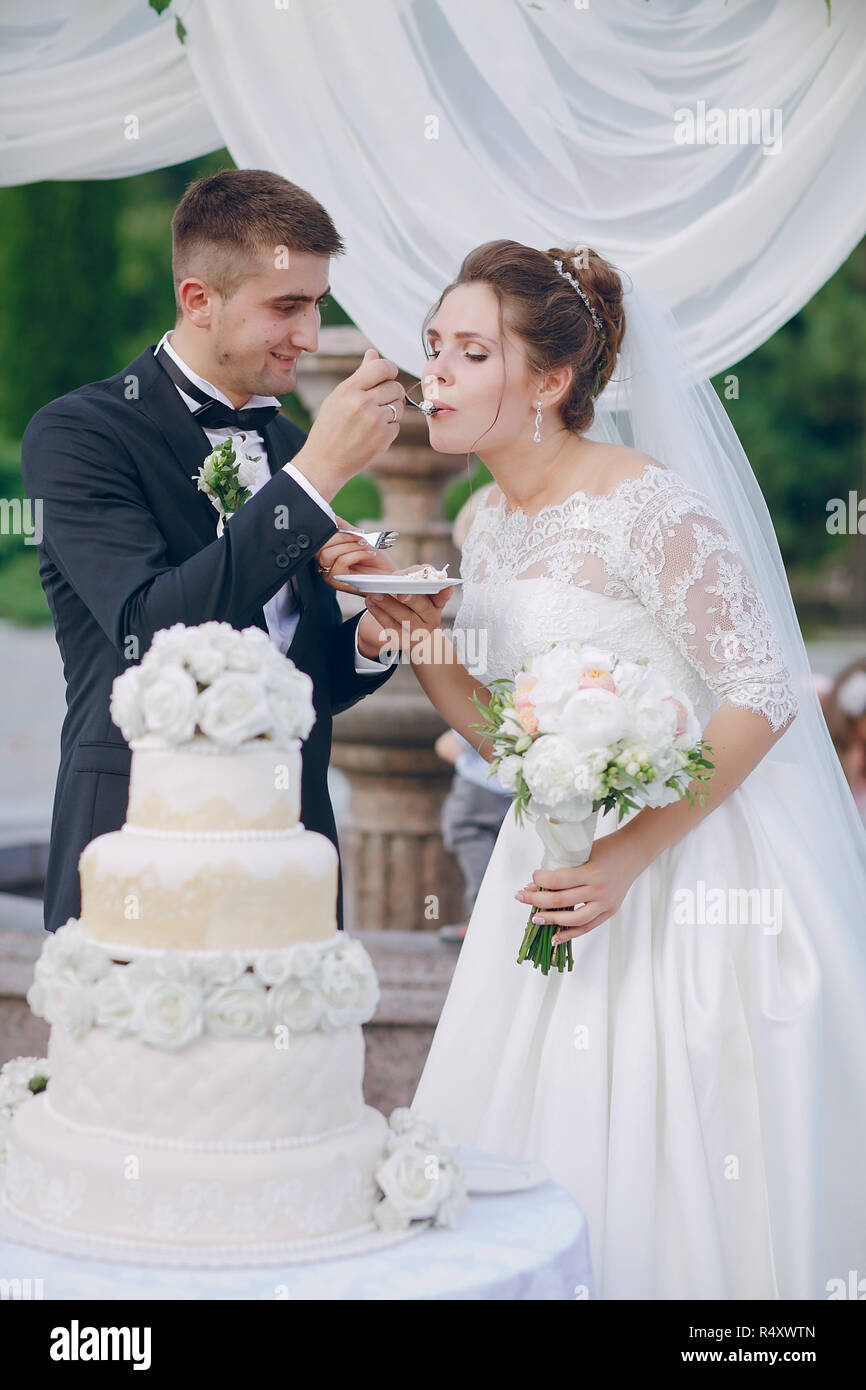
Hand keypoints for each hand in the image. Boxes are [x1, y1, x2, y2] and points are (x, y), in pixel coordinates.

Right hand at [297, 349, 404, 496]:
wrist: (324, 462)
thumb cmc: (329, 428)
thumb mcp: (337, 397)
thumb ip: (359, 376)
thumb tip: (372, 354)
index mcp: (349, 389)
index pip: (383, 367)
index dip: (390, 370)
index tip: (387, 377)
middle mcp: (362, 402)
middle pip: (396, 386)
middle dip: (392, 393)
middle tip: (380, 403)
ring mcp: (374, 421)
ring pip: (399, 406)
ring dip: (392, 412)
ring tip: (373, 420)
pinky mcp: (383, 437)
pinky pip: (397, 425)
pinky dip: (389, 429)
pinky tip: (372, 435)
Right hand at [315, 516, 397, 594]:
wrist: (388, 575)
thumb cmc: (374, 559)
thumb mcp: (359, 538)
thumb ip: (345, 528)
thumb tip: (333, 517)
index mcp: (327, 551)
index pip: (320, 536)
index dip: (335, 529)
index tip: (354, 529)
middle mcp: (324, 563)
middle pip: (321, 545)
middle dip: (344, 538)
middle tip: (361, 538)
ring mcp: (328, 574)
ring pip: (328, 554)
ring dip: (351, 547)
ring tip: (366, 547)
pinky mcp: (336, 583)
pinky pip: (340, 563)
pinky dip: (356, 555)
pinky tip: (368, 554)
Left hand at [360, 576, 455, 658]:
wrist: (394, 619)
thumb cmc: (405, 596)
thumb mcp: (410, 584)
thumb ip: (413, 575)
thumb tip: (406, 575)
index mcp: (437, 603)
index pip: (443, 596)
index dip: (445, 592)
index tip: (445, 586)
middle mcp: (432, 619)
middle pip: (423, 608)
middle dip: (413, 599)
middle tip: (401, 592)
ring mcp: (418, 633)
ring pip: (405, 619)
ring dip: (389, 605)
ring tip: (375, 594)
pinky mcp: (402, 641)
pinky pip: (390, 627)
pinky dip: (378, 613)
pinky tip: (370, 602)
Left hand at [514, 831, 645, 944]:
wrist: (634, 853)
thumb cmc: (607, 848)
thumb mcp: (584, 851)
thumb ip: (563, 866)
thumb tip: (537, 882)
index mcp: (591, 871)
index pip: (558, 880)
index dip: (540, 880)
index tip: (532, 876)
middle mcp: (599, 890)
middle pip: (561, 900)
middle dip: (536, 900)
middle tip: (521, 897)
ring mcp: (605, 903)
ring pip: (573, 919)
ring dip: (551, 920)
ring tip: (535, 918)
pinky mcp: (610, 911)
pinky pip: (587, 927)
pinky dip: (570, 933)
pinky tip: (555, 936)